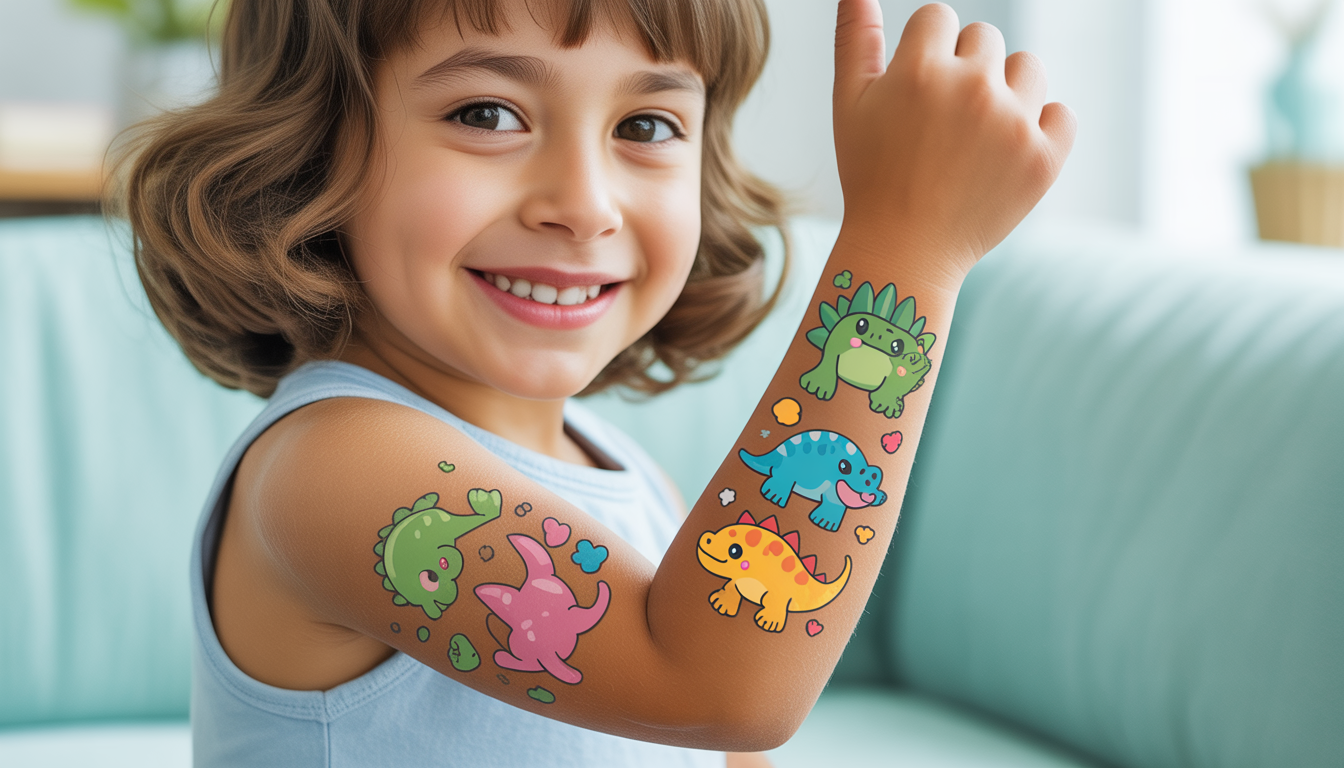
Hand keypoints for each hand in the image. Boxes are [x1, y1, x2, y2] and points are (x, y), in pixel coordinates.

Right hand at [833, 1, 1075, 277]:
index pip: (939, 18)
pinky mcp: (1044, 159)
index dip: (926, 53)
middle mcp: (971, 89)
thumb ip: (855, 41)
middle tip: (941, 124)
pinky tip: (1006, 153)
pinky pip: (1061, 113)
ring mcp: (1013, 124)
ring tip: (975, 135)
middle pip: (984, 39)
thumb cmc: (871, 175)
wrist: (905, 250)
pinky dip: (1041, 128)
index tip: (917, 94)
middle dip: (964, 70)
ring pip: (1028, 68)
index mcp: (921, 70)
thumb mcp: (848, 106)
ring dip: (1007, 91)